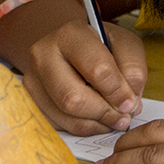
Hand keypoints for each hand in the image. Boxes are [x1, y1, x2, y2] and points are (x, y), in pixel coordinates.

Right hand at [20, 19, 147, 135]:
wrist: (70, 47)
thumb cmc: (99, 45)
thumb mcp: (124, 43)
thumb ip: (133, 67)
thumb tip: (129, 101)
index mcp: (70, 35)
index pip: (97, 70)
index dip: (118, 92)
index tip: (130, 102)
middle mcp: (43, 56)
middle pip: (74, 99)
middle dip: (105, 112)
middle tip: (123, 115)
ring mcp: (32, 81)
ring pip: (67, 117)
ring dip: (97, 123)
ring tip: (113, 116)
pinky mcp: (31, 102)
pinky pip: (60, 126)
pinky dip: (85, 127)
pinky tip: (96, 117)